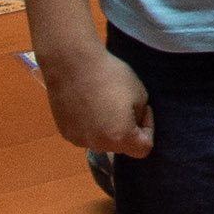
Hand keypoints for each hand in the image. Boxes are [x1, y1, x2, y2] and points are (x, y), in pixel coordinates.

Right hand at [37, 41, 154, 159]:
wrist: (73, 65)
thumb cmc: (111, 76)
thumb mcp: (140, 94)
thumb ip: (139, 116)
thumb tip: (132, 124)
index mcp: (120, 138)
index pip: (143, 148)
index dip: (148, 129)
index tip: (143, 109)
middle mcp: (98, 145)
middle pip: (121, 146)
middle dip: (128, 129)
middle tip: (125, 105)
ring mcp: (79, 140)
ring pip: (103, 142)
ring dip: (109, 129)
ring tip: (105, 103)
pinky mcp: (65, 133)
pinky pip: (86, 135)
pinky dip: (91, 126)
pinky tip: (88, 105)